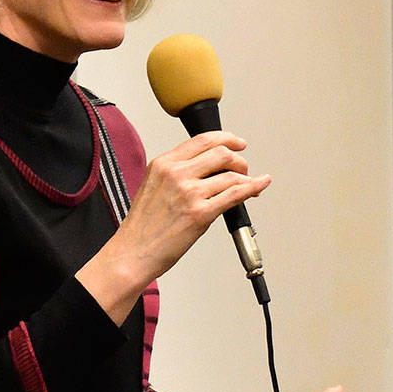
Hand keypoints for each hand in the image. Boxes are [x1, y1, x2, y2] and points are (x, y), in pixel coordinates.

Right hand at [77, 131, 270, 322]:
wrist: (132, 253)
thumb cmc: (142, 226)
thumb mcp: (153, 186)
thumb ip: (177, 172)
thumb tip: (209, 168)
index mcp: (163, 164)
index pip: (202, 140)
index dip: (226, 138)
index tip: (237, 143)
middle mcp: (176, 174)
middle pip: (221, 153)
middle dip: (239, 159)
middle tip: (243, 168)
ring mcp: (189, 193)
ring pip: (231, 174)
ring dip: (246, 177)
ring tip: (249, 185)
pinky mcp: (200, 214)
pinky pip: (236, 194)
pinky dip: (254, 187)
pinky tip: (260, 185)